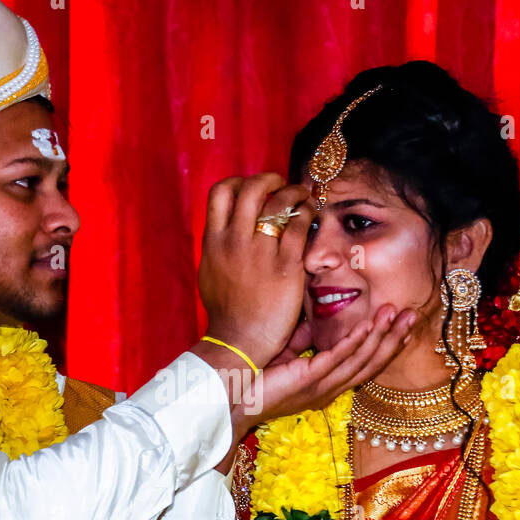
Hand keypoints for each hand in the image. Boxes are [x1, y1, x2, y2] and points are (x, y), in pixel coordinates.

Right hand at [198, 173, 314, 368]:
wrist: (239, 340)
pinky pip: (299, 226)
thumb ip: (218, 246)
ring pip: (278, 201)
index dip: (239, 181)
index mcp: (213, 242)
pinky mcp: (286, 266)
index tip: (252, 187)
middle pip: (250, 188)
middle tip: (281, 184)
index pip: (221, 192)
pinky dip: (307, 213)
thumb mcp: (209, 272)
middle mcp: (234, 242)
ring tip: (301, 196)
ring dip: (293, 191)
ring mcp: (260, 253)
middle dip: (269, 179)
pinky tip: (311, 216)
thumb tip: (227, 228)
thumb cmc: (226, 310)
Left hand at [249, 304, 417, 425]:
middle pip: (372, 364)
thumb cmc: (253, 377)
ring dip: (382, 337)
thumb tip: (313, 322)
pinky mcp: (308, 381)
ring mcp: (320, 386)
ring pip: (361, 361)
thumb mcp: (286, 355)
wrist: (230, 397)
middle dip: (394, 339)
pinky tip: (369, 326)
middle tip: (413, 316)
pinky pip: (338, 359)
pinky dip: (355, 342)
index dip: (386, 345)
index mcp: (326, 385)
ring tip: (397, 315)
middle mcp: (329, 389)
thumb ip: (304, 341)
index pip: (364, 365)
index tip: (401, 325)